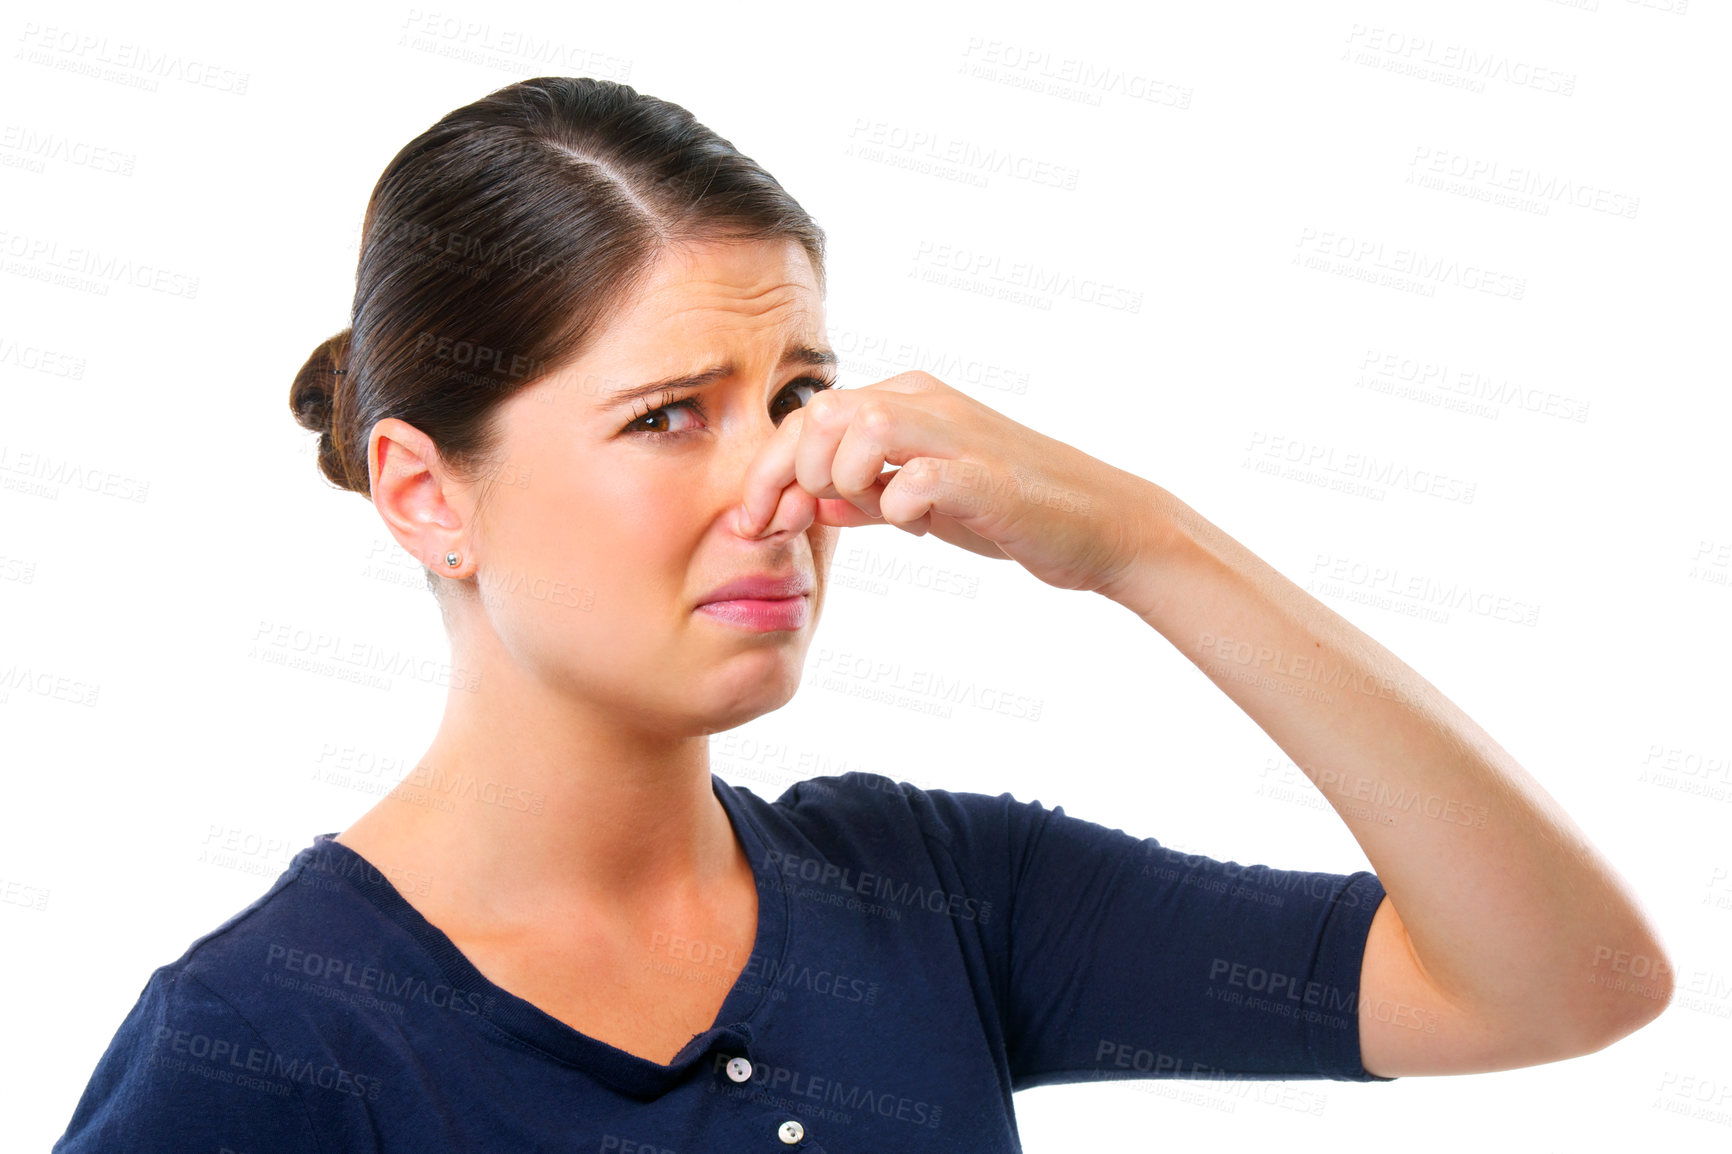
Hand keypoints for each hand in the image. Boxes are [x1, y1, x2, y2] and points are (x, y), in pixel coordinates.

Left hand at [735, 371, 1152, 595]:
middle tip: (791, 524)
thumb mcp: (926, 505)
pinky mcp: (986, 473)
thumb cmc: (1011, 512)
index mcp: (906, 400)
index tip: (754, 522)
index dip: (767, 471)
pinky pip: (916, 477)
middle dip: (789, 475)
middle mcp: (926, 402)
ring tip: (863, 510)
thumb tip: (816, 507)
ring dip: (840, 478)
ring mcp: (957, 432)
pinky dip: (898, 504)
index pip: (808, 416)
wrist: (1098, 525)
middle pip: (819, 413)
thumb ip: (871, 499)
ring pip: (860, 426)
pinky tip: (914, 523)